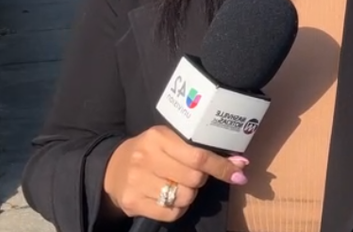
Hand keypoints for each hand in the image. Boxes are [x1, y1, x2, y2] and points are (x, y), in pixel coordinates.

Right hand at [101, 125, 248, 221]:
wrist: (111, 168)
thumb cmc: (150, 152)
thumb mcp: (171, 141)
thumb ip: (202, 151)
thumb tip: (240, 165)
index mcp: (159, 137)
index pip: (198, 156)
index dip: (221, 167)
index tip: (239, 174)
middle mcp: (146, 158)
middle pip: (194, 179)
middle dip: (200, 180)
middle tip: (191, 175)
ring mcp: (137, 181)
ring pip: (184, 197)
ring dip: (189, 195)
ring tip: (177, 186)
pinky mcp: (133, 202)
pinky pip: (171, 213)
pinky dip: (177, 209)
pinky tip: (168, 199)